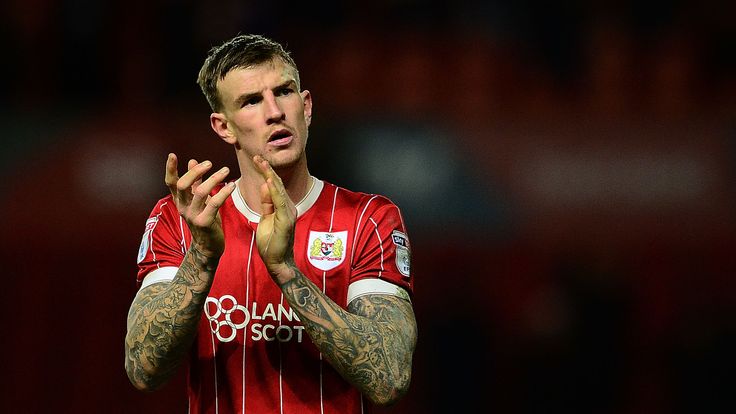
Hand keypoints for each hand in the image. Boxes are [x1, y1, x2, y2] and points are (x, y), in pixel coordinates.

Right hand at [164, 153, 234, 257]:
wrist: (208, 247)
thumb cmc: (205, 220)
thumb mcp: (199, 200)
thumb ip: (195, 182)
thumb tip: (192, 161)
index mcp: (180, 201)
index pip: (171, 183)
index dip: (170, 169)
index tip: (172, 154)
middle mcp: (183, 207)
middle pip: (183, 185)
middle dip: (196, 171)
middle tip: (209, 163)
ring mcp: (192, 215)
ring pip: (200, 192)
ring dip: (214, 179)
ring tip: (226, 170)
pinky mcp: (204, 222)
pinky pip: (214, 204)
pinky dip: (223, 193)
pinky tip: (231, 185)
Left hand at [252, 155, 297, 281]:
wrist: (277, 262)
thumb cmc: (271, 243)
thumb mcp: (266, 219)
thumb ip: (267, 203)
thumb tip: (265, 186)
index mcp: (283, 206)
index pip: (274, 185)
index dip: (266, 172)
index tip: (257, 160)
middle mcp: (289, 207)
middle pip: (277, 184)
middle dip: (267, 169)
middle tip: (257, 156)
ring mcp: (289, 213)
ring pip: (278, 190)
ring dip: (269, 175)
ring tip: (261, 162)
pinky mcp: (286, 220)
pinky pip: (279, 202)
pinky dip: (273, 191)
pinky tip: (268, 181)